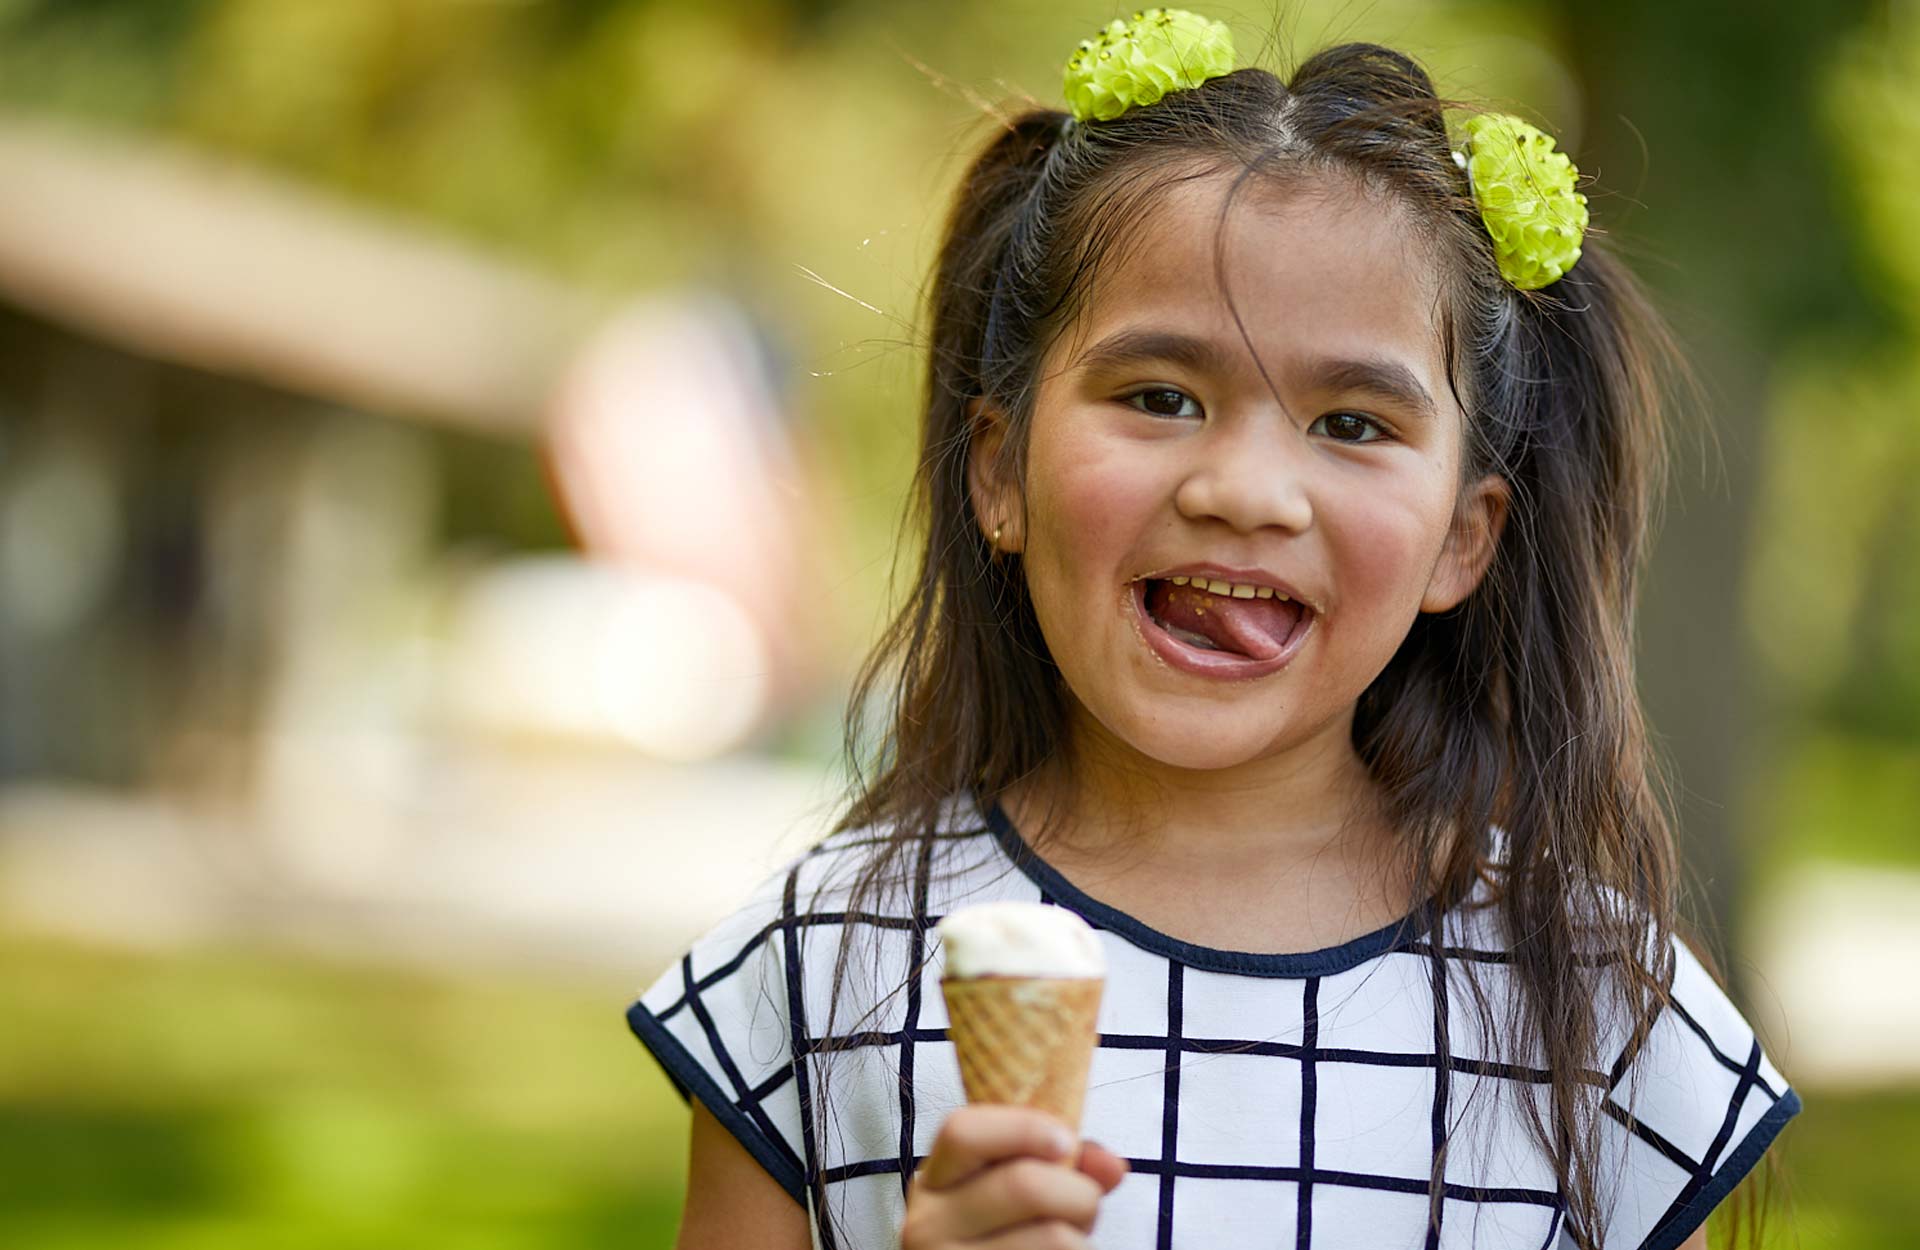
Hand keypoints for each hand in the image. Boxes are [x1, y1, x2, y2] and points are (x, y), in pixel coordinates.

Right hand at [902, 1105, 1129, 1248]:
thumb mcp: (1010, 1191)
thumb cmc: (999, 1236)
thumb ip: (1061, 1164)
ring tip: (1071, 1242)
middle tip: (1085, 1207)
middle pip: (1024, 1185)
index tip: (1065, 1141)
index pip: (962, 1132)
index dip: (1023, 1128)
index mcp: (935, 1180)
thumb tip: (1111, 1166)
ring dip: (1083, 1237)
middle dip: (1079, 1193)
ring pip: (1054, 1236)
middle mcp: (930, 1222)